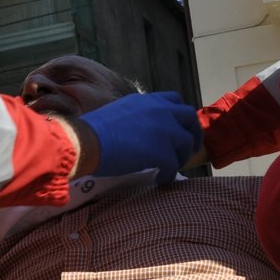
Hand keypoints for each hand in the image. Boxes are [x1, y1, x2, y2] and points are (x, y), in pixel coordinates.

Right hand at [74, 92, 201, 179]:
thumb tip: (141, 129)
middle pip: (189, 119)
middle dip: (192, 135)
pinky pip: (174, 167)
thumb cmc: (94, 129)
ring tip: (168, 167)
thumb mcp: (120, 112)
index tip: (179, 128)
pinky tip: (158, 179)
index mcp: (149, 100)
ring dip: (180, 157)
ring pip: (186, 145)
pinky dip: (167, 175)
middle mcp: (161, 111)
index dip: (181, 116)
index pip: (175, 101)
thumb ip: (137, 116)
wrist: (87, 141)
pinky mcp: (163, 152)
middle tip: (186, 150)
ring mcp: (164, 131)